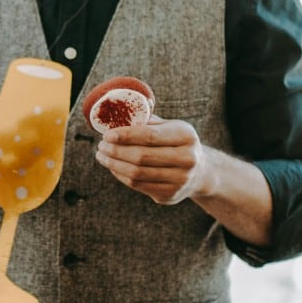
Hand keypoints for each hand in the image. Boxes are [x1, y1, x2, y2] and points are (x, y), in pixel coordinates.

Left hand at [94, 115, 211, 204]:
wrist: (200, 172)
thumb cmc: (175, 142)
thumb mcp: (168, 125)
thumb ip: (146, 118)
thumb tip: (119, 107)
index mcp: (186, 136)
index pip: (150, 135)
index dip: (125, 135)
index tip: (107, 134)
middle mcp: (187, 159)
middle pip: (141, 156)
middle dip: (115, 150)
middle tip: (101, 145)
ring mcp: (180, 180)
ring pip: (137, 173)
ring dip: (113, 164)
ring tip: (101, 156)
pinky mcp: (170, 195)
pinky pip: (137, 185)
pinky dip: (120, 175)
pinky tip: (113, 167)